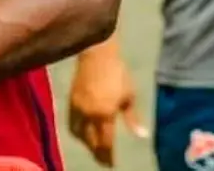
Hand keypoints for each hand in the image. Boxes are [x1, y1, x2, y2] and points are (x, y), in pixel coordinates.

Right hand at [68, 49, 147, 166]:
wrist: (97, 53)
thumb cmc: (118, 73)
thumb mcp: (129, 96)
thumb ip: (133, 118)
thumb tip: (142, 136)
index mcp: (105, 114)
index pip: (105, 143)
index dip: (108, 156)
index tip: (111, 164)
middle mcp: (89, 114)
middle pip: (91, 141)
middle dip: (97, 152)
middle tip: (103, 158)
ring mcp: (78, 107)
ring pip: (78, 134)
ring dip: (86, 143)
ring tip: (93, 146)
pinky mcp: (71, 100)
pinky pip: (71, 122)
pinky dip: (77, 131)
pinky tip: (84, 131)